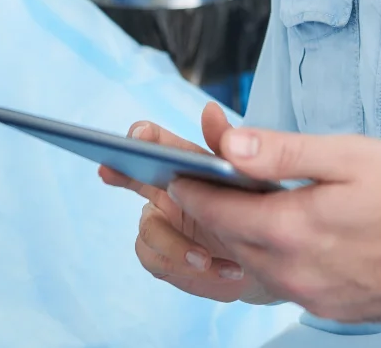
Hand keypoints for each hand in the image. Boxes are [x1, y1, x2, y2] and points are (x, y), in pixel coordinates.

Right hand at [98, 103, 278, 303]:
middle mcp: (168, 191)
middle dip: (122, 171)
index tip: (137, 136)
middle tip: (111, 169)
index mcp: (187, 165)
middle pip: (135, 177)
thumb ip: (227, 146)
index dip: (142, 137)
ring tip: (206, 257)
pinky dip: (188, 269)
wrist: (269, 258)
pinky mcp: (164, 259)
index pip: (157, 144)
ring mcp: (163, 225)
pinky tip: (224, 271)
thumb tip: (209, 110)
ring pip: (148, 230)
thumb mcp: (247, 176)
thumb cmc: (255, 211)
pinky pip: (160, 261)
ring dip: (177, 246)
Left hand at [165, 125, 380, 331]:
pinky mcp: (328, 305)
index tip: (176, 175)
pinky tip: (288, 239)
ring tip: (241, 209)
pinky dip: (271, 257)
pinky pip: (282, 281)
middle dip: (208, 213)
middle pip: (228, 241)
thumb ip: (284, 150)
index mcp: (288, 227)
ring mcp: (308, 293)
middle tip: (196, 189)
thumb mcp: (348, 155)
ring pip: (254, 263)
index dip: (192, 190)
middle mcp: (289, 270)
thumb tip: (230, 143)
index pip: (218, 211)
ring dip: (240, 236)